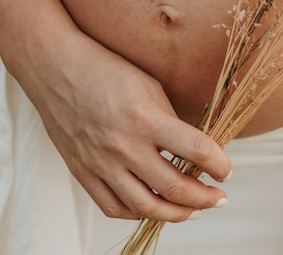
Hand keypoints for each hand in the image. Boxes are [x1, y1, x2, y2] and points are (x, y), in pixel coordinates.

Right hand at [18, 26, 231, 221]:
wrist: (56, 68)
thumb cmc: (105, 69)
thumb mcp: (147, 85)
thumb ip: (169, 119)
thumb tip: (191, 147)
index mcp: (145, 118)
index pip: (196, 150)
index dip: (219, 164)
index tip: (226, 171)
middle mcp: (123, 145)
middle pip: (174, 187)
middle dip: (204, 197)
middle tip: (219, 197)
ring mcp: (100, 162)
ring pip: (145, 206)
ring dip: (176, 214)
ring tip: (194, 210)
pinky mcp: (82, 171)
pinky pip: (113, 207)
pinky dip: (138, 213)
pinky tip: (153, 207)